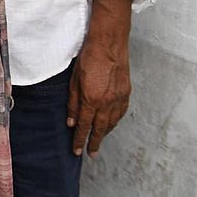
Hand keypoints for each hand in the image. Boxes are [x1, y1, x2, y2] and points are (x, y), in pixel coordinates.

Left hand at [68, 0, 132, 155]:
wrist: (109, 43)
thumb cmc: (88, 57)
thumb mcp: (73, 80)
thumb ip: (72, 102)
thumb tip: (70, 121)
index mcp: (92, 99)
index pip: (84, 125)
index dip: (80, 139)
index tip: (77, 150)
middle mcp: (107, 102)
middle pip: (100, 128)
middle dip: (94, 142)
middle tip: (90, 153)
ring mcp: (119, 98)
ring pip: (112, 122)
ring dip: (105, 133)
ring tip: (99, 141)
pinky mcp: (126, 92)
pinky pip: (121, 113)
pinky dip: (115, 121)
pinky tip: (111, 124)